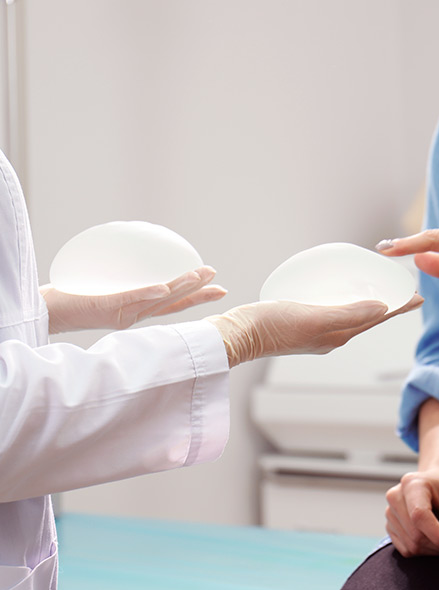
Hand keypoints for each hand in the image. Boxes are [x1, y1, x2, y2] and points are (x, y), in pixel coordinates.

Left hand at [42, 266, 226, 333]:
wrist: (46, 313)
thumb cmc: (72, 297)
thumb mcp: (104, 284)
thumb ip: (124, 274)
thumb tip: (138, 251)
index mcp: (136, 312)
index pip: (173, 304)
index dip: (198, 298)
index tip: (220, 289)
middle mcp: (134, 316)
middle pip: (172, 303)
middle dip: (197, 292)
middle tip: (216, 277)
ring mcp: (122, 314)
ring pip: (158, 301)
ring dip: (181, 289)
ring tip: (199, 276)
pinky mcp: (106, 309)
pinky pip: (131, 299)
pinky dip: (149, 293)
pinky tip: (163, 287)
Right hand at [203, 294, 422, 366]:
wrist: (239, 335)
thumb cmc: (273, 326)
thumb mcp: (314, 318)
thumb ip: (349, 314)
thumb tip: (382, 307)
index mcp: (339, 335)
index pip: (377, 318)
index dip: (398, 307)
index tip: (419, 297)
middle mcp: (332, 336)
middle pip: (368, 317)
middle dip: (388, 305)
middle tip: (405, 292)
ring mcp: (317, 332)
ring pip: (352, 315)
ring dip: (369, 304)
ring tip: (380, 292)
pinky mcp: (303, 324)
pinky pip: (334, 311)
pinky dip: (346, 301)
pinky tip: (339, 292)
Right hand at [385, 467, 438, 557]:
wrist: (434, 482)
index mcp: (412, 484)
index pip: (419, 516)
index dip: (438, 535)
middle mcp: (395, 497)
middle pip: (416, 535)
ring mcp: (390, 513)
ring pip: (412, 546)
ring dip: (436, 550)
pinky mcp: (390, 527)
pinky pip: (407, 550)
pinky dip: (425, 551)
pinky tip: (436, 539)